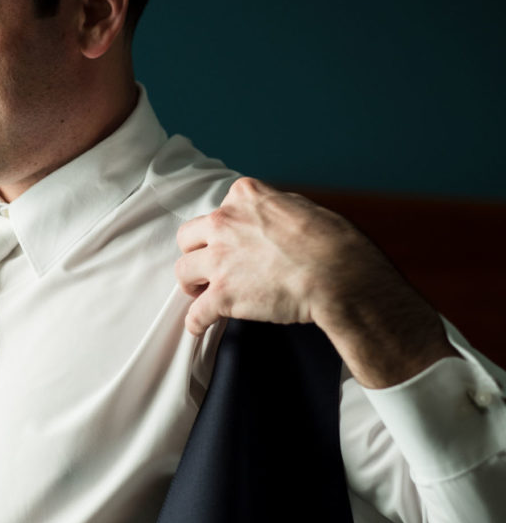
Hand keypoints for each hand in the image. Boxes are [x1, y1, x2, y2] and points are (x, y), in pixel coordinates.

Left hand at [175, 177, 455, 386]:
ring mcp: (220, 259)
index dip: (221, 231)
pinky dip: (196, 321)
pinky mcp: (223, 295)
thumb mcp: (298, 205)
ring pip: (183, 271)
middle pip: (188, 237)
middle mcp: (223, 223)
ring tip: (199, 294)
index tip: (227, 243)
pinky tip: (199, 326)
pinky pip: (197, 312)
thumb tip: (268, 216)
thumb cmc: (330, 241)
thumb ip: (271, 209)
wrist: (339, 274)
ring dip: (191, 283)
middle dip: (195, 252)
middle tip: (205, 267)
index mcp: (243, 197)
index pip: (218, 211)